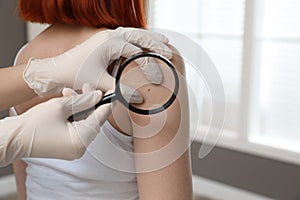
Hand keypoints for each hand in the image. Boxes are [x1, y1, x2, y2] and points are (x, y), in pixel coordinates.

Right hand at [13, 85, 110, 160]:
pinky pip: (76, 126)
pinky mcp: (67, 144)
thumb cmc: (32, 124)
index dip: (106, 103)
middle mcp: (80, 148)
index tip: (112, 91)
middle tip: (87, 85)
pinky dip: (73, 113)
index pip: (99, 119)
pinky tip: (67, 100)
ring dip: (79, 105)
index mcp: (80, 142)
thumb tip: (98, 95)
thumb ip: (82, 100)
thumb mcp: (60, 107)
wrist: (12, 138)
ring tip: (70, 92)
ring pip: (84, 121)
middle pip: (92, 119)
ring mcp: (73, 147)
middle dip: (89, 101)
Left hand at [24, 27, 171, 96]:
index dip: (150, 66)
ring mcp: (107, 36)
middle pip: (140, 36)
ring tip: (164, 43)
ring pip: (134, 33)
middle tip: (170, 52)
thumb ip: (121, 90)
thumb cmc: (75, 75)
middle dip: (156, 44)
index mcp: (111, 43)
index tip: (158, 78)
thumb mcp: (100, 84)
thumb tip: (139, 99)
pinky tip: (144, 45)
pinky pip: (127, 36)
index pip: (138, 53)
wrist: (56, 71)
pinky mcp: (105, 41)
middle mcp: (110, 36)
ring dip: (149, 38)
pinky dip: (138, 40)